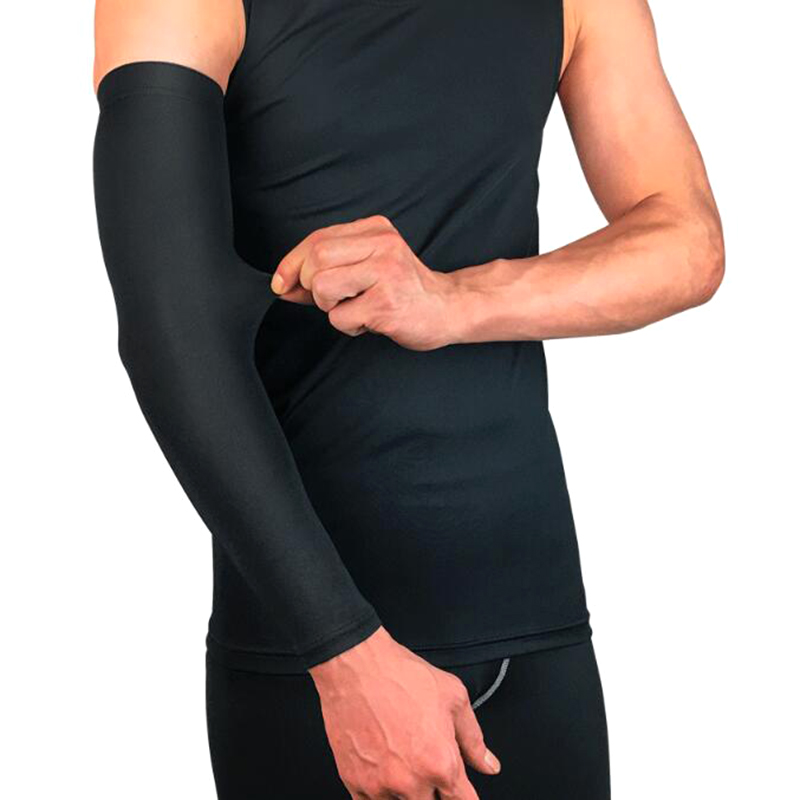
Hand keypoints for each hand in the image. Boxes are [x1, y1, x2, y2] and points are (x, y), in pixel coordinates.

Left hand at [271, 215, 458, 350]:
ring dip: (330, 307)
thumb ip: (327, 270)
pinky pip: (340, 317)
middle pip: (315, 259)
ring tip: (356, 308)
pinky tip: (370, 320)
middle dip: (312, 286)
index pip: (317, 239)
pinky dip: (349, 326)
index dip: (291, 263)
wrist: (448, 308)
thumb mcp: (368, 267)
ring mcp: (386, 273)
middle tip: (335, 298)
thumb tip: (284, 285)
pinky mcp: (386, 304)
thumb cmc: (405, 290)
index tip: (282, 283)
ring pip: (323, 287)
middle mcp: (382, 245)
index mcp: (376, 229)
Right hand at [309, 626, 500, 798]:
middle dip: (435, 791)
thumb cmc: (401, 676)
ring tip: (403, 763)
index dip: (463, 794)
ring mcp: (381, 786)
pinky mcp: (354, 783)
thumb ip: (474, 739)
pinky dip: (380, 795)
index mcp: (441, 764)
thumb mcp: (454, 697)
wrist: (356, 667)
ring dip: (407, 793)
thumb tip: (488, 764)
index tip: (459, 788)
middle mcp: (412, 782)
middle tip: (426, 763)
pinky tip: (383, 772)